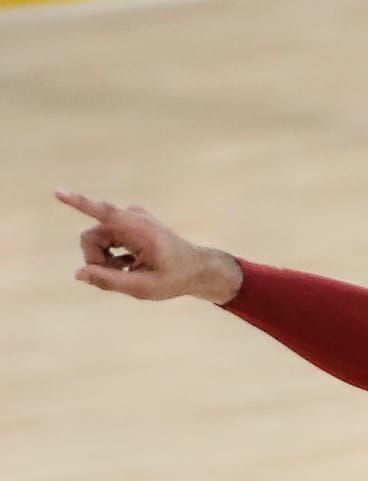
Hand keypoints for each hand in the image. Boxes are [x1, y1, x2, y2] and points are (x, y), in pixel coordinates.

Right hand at [57, 189, 242, 302]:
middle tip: (117, 278)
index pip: (103, 213)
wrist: (197, 269)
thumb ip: (109, 281)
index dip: (78, 203)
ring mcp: (131, 218)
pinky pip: (107, 238)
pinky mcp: (130, 223)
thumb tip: (78, 274)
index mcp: (138, 229)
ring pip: (97, 239)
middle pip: (92, 237)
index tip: (57, 191)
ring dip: (105, 259)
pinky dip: (112, 255)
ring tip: (127, 272)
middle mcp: (132, 217)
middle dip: (95, 260)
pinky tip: (130, 266)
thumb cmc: (174, 279)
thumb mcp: (142, 288)